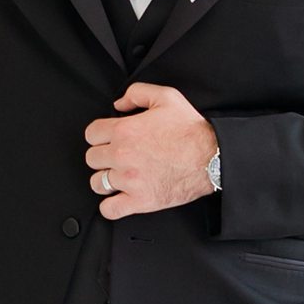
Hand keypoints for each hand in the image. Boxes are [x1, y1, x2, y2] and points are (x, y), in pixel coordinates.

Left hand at [85, 82, 217, 217]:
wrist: (212, 157)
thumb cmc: (191, 130)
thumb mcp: (166, 97)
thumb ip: (137, 93)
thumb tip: (118, 104)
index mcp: (124, 131)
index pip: (91, 134)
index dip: (100, 135)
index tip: (109, 139)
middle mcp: (122, 155)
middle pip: (92, 158)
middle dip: (103, 156)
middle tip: (118, 156)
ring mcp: (129, 180)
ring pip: (97, 183)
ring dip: (105, 180)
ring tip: (119, 176)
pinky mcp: (140, 201)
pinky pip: (110, 209)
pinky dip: (111, 206)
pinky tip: (119, 198)